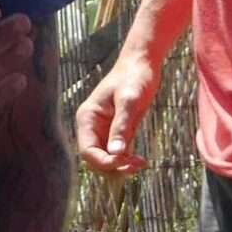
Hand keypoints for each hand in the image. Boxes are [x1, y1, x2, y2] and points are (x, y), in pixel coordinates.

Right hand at [74, 48, 161, 174]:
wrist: (143, 64)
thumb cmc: (135, 77)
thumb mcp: (129, 100)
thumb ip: (122, 126)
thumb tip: (116, 153)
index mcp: (88, 118)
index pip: (87, 150)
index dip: (103, 161)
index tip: (124, 162)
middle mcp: (92, 126)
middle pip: (95, 159)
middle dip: (113, 167)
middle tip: (136, 166)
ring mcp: (104, 130)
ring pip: (107, 159)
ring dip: (121, 167)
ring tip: (141, 164)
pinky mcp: (118, 131)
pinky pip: (118, 154)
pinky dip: (127, 161)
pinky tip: (141, 161)